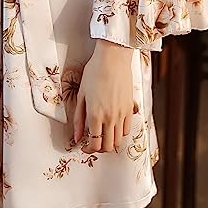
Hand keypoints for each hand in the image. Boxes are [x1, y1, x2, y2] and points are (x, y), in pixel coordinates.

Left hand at [73, 39, 134, 153]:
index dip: (88, 149)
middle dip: (99, 149)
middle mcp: (110, 118)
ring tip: (102, 135)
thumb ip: (78, 118)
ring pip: (118, 141)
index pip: (94, 144)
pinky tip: (112, 126)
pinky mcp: (130, 108)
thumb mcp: (81, 94)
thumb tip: (77, 136)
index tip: (84, 147)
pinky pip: (127, 130)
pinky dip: (119, 133)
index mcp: (95, 115)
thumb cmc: (94, 72)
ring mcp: (122, 114)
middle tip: (93, 143)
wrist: (112, 58)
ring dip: (109, 142)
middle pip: (107, 146)